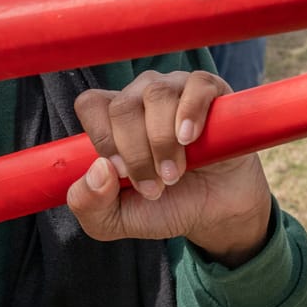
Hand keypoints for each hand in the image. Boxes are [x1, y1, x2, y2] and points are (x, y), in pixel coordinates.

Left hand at [67, 68, 272, 266]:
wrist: (219, 211)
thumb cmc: (167, 206)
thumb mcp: (115, 220)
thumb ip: (88, 204)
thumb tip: (98, 169)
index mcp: (113, 120)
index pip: (91, 105)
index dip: (103, 139)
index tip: (122, 173)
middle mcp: (142, 97)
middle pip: (123, 106)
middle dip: (136, 153)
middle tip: (155, 185)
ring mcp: (177, 89)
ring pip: (156, 94)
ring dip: (162, 141)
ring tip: (175, 173)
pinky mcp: (212, 91)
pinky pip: (196, 86)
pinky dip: (190, 113)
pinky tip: (190, 139)